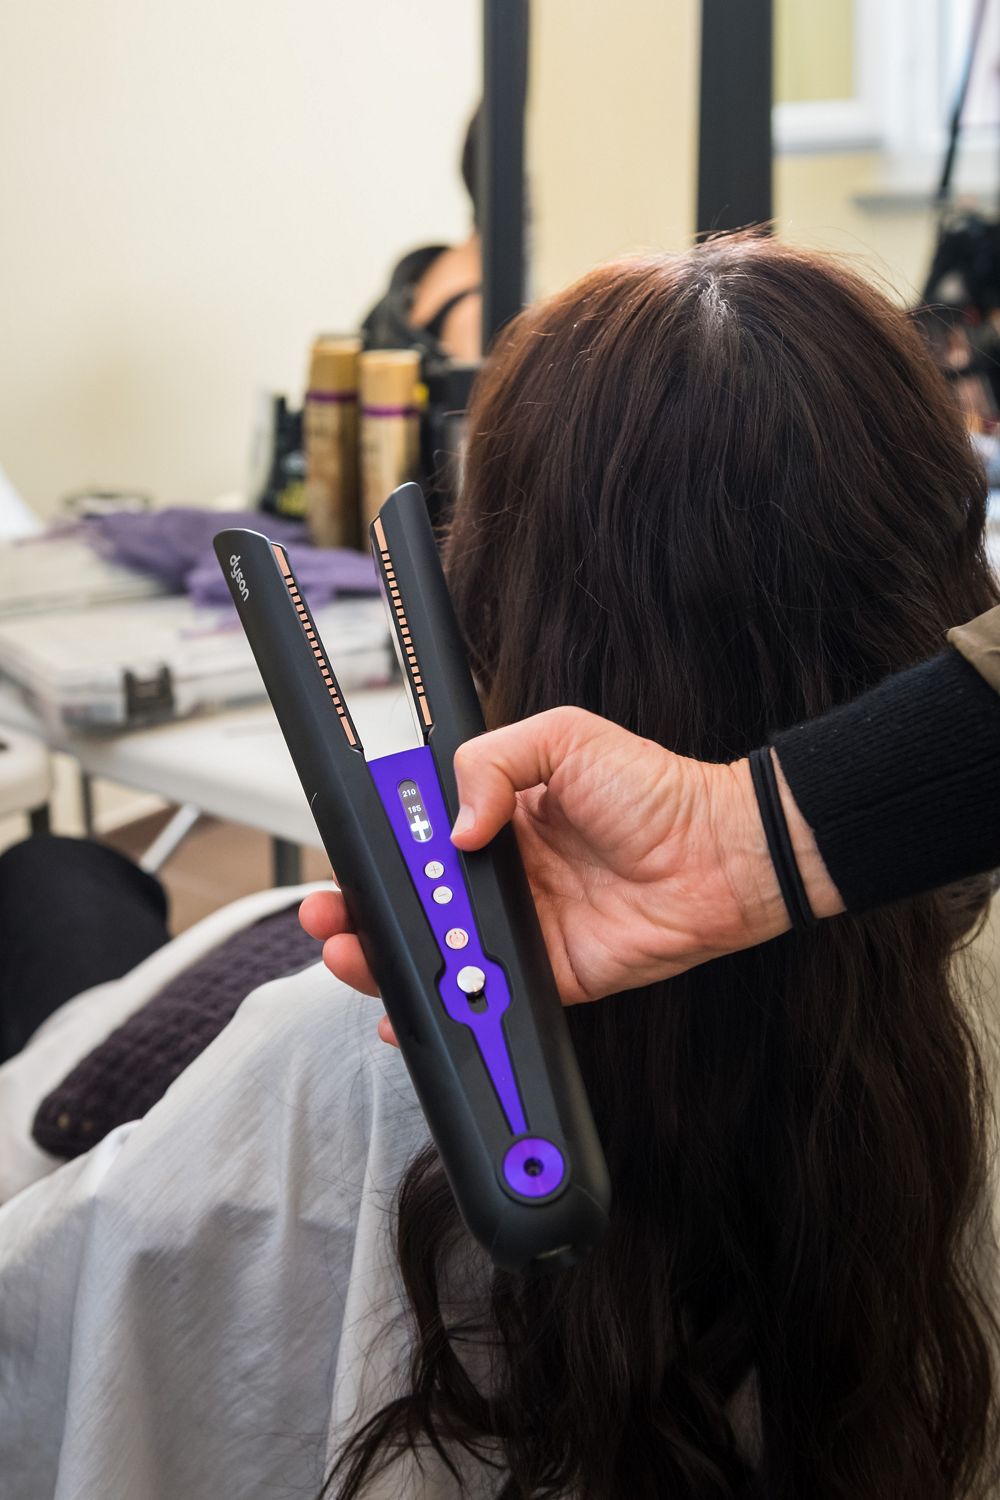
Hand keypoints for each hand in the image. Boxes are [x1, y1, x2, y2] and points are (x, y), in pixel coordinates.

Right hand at [299, 708, 841, 1041]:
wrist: (720, 855)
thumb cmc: (657, 790)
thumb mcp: (567, 738)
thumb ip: (494, 763)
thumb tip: (453, 825)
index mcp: (499, 814)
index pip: (419, 833)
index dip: (379, 847)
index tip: (348, 857)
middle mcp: (503, 873)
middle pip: (415, 898)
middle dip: (361, 911)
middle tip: (332, 918)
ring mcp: (522, 925)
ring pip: (439, 951)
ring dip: (389, 959)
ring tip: (355, 957)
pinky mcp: (548, 973)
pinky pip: (487, 996)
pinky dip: (447, 1010)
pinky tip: (408, 1012)